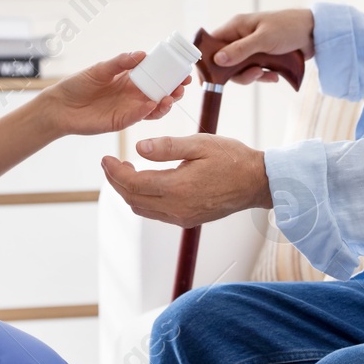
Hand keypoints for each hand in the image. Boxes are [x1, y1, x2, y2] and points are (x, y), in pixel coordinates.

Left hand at [41, 51, 188, 136]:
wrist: (60, 106)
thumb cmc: (78, 85)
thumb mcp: (100, 69)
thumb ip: (121, 62)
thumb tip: (142, 54)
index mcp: (130, 79)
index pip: (156, 76)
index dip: (170, 74)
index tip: (183, 70)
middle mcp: (133, 95)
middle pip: (160, 93)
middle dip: (173, 90)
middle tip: (182, 85)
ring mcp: (129, 109)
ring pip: (153, 108)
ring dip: (165, 103)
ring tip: (171, 96)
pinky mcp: (121, 122)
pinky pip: (137, 117)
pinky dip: (146, 112)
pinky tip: (153, 104)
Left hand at [101, 134, 269, 227]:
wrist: (257, 182)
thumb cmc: (232, 158)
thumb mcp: (200, 144)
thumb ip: (168, 147)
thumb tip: (138, 148)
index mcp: (178, 188)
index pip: (133, 183)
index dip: (114, 172)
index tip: (106, 158)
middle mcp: (177, 208)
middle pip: (132, 199)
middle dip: (116, 181)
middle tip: (109, 163)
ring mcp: (182, 217)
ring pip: (142, 209)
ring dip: (128, 192)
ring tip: (124, 171)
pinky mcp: (188, 220)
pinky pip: (155, 213)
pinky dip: (143, 199)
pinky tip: (145, 183)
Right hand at [207, 8, 314, 82]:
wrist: (315, 33)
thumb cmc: (289, 28)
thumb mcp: (264, 39)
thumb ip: (240, 50)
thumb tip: (218, 60)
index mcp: (236, 27)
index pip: (213, 43)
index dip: (208, 60)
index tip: (206, 78)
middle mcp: (241, 37)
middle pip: (226, 61)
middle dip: (237, 73)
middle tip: (253, 75)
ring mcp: (252, 48)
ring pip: (240, 69)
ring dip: (252, 75)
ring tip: (267, 74)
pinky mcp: (263, 57)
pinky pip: (254, 71)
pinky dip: (263, 76)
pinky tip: (274, 76)